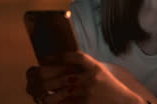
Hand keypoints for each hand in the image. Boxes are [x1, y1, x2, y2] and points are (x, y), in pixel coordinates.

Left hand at [25, 50, 143, 103]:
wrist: (124, 103)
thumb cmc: (109, 87)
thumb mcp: (98, 71)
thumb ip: (82, 66)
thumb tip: (55, 62)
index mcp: (93, 66)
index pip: (72, 57)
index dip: (55, 57)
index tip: (43, 59)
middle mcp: (89, 78)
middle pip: (59, 75)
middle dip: (41, 77)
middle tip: (32, 77)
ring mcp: (86, 94)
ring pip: (56, 93)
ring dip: (42, 93)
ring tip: (35, 91)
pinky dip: (51, 102)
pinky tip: (45, 100)